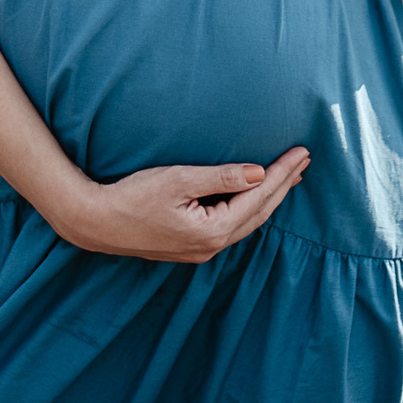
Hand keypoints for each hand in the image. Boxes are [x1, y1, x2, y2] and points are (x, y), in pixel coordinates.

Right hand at [56, 147, 310, 261]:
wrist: (97, 222)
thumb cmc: (133, 196)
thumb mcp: (178, 179)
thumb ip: (221, 177)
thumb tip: (259, 173)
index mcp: (214, 229)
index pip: (259, 197)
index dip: (282, 173)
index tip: (301, 153)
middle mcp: (213, 245)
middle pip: (260, 213)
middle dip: (283, 185)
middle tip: (304, 160)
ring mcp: (202, 249)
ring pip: (248, 221)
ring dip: (269, 197)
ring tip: (288, 177)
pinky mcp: (192, 245)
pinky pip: (233, 225)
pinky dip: (250, 207)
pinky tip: (254, 197)